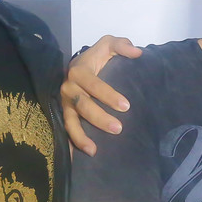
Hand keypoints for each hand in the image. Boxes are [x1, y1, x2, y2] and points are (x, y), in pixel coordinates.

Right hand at [61, 35, 140, 155]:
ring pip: (70, 121)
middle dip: (99, 118)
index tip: (126, 106)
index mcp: (79, 71)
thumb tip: (137, 53)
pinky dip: (71, 143)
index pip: (93, 85)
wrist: (79, 66)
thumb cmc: (97, 58)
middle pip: (82, 105)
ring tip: (94, 150)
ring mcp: (65, 103)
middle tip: (118, 129)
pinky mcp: (64, 114)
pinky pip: (66, 130)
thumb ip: (121, 45)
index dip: (108, 95)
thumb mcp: (108, 45)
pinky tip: (78, 156)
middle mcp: (68, 88)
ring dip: (81, 136)